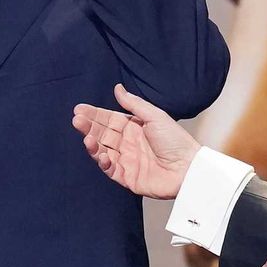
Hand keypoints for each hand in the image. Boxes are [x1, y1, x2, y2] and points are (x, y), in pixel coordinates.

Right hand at [71, 84, 199, 199]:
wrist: (189, 167)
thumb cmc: (176, 140)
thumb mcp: (155, 116)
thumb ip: (134, 104)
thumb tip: (118, 88)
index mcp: (134, 128)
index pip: (109, 119)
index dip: (94, 115)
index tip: (79, 109)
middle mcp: (128, 144)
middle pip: (103, 134)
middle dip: (89, 127)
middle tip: (77, 120)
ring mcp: (127, 161)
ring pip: (103, 151)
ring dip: (93, 144)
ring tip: (86, 137)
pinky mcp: (128, 178)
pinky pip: (111, 170)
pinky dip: (104, 162)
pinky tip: (101, 154)